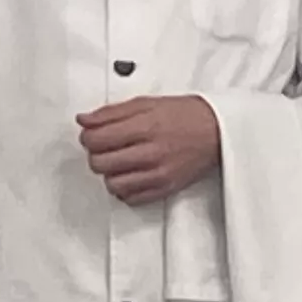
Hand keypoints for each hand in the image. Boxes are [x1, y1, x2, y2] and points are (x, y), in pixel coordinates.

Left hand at [74, 94, 222, 206]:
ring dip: (110, 173)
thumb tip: (83, 120)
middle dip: (96, 154)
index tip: (92, 134)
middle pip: (100, 163)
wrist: (218, 131)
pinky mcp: (165, 189)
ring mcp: (158, 174)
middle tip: (105, 148)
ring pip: (112, 184)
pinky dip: (125, 188)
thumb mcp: (146, 103)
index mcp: (145, 126)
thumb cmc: (184, 115)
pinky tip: (131, 174)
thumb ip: (111, 112)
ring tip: (119, 162)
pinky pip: (130, 198)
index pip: (97, 139)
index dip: (88, 137)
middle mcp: (151, 152)